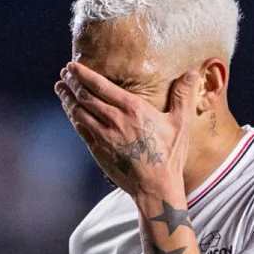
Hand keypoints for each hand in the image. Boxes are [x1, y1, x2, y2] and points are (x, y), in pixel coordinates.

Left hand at [55, 62, 199, 196]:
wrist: (155, 187)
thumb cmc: (169, 156)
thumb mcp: (181, 123)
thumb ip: (183, 95)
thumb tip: (192, 72)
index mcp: (132, 109)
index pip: (101, 86)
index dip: (83, 74)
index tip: (72, 66)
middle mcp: (114, 120)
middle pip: (85, 96)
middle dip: (72, 82)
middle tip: (64, 73)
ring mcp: (103, 137)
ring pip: (79, 112)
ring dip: (67, 98)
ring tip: (60, 88)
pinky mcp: (98, 151)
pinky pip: (81, 130)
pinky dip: (73, 118)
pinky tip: (70, 112)